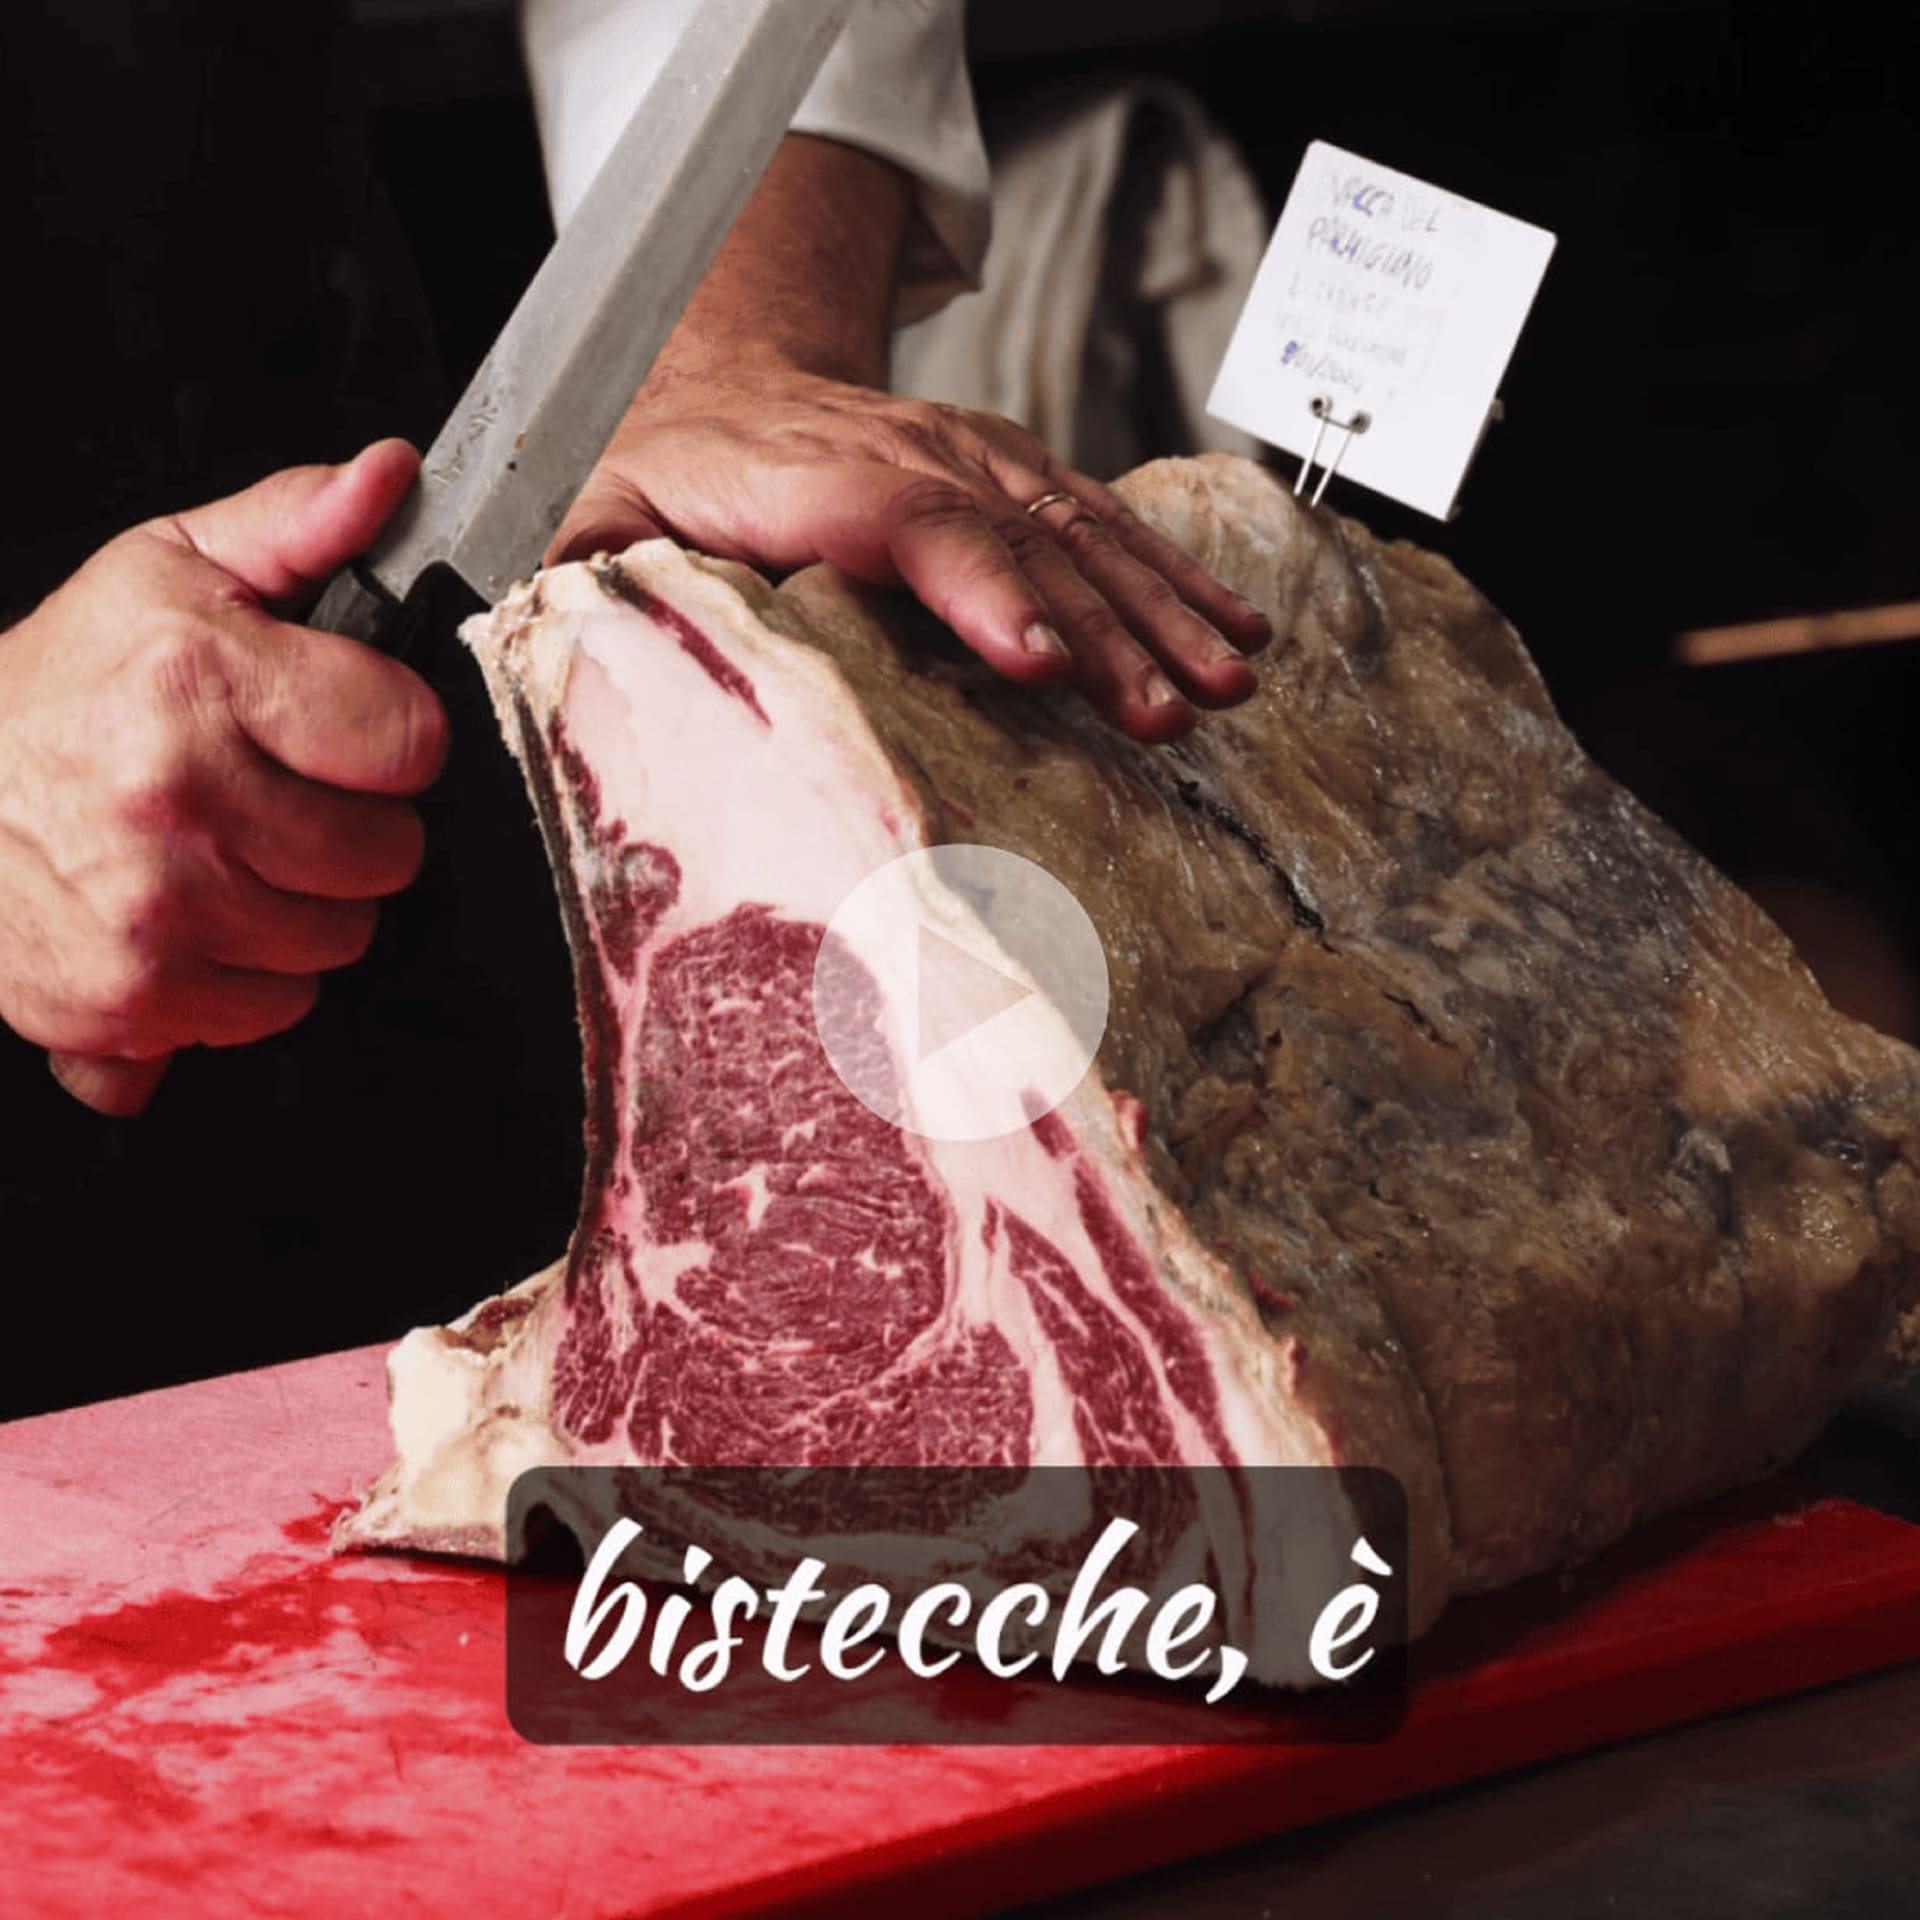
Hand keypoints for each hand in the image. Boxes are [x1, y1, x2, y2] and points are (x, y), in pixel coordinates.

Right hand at [0, 441, 447, 1114]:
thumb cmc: (64, 682)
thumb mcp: (172, 570)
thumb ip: (297, 522)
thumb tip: (392, 477)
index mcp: (201, 678)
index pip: (410, 739)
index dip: (391, 736)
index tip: (346, 731)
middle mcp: (178, 798)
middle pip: (388, 854)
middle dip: (353, 827)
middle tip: (283, 796)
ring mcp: (153, 909)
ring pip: (342, 937)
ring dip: (307, 905)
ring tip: (236, 853)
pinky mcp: (131, 997)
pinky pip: (276, 1008)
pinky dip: (251, 976)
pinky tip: (199, 917)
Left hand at [549, 358, 1273, 741]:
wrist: (715, 374)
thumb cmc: (660, 467)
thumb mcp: (597, 515)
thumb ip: (591, 574)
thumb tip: (581, 648)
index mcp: (813, 476)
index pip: (912, 521)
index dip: (982, 588)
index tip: (1040, 662)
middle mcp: (913, 457)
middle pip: (1024, 541)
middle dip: (1107, 634)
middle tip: (1169, 714)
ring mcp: (976, 460)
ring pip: (1084, 531)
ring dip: (1162, 612)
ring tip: (1227, 684)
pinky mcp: (1013, 474)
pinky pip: (1106, 521)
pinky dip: (1173, 575)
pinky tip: (1233, 624)